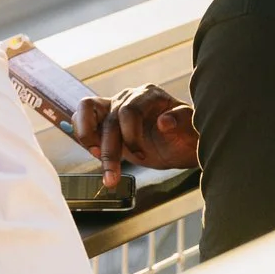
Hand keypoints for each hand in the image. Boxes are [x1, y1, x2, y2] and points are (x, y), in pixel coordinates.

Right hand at [72, 84, 199, 187]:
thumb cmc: (186, 136)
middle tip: (112, 178)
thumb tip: (165, 121)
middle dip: (109, 151)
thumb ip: (182, 120)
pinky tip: (94, 153)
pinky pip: (83, 117)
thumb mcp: (191, 130)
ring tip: (95, 157)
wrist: (180, 144)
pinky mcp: (104, 119)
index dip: (131, 136)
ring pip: (87, 109)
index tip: (142, 157)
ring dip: (87, 137)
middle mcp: (129, 96)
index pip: (129, 111)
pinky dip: (83, 134)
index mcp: (150, 95)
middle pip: (109, 119)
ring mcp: (114, 105)